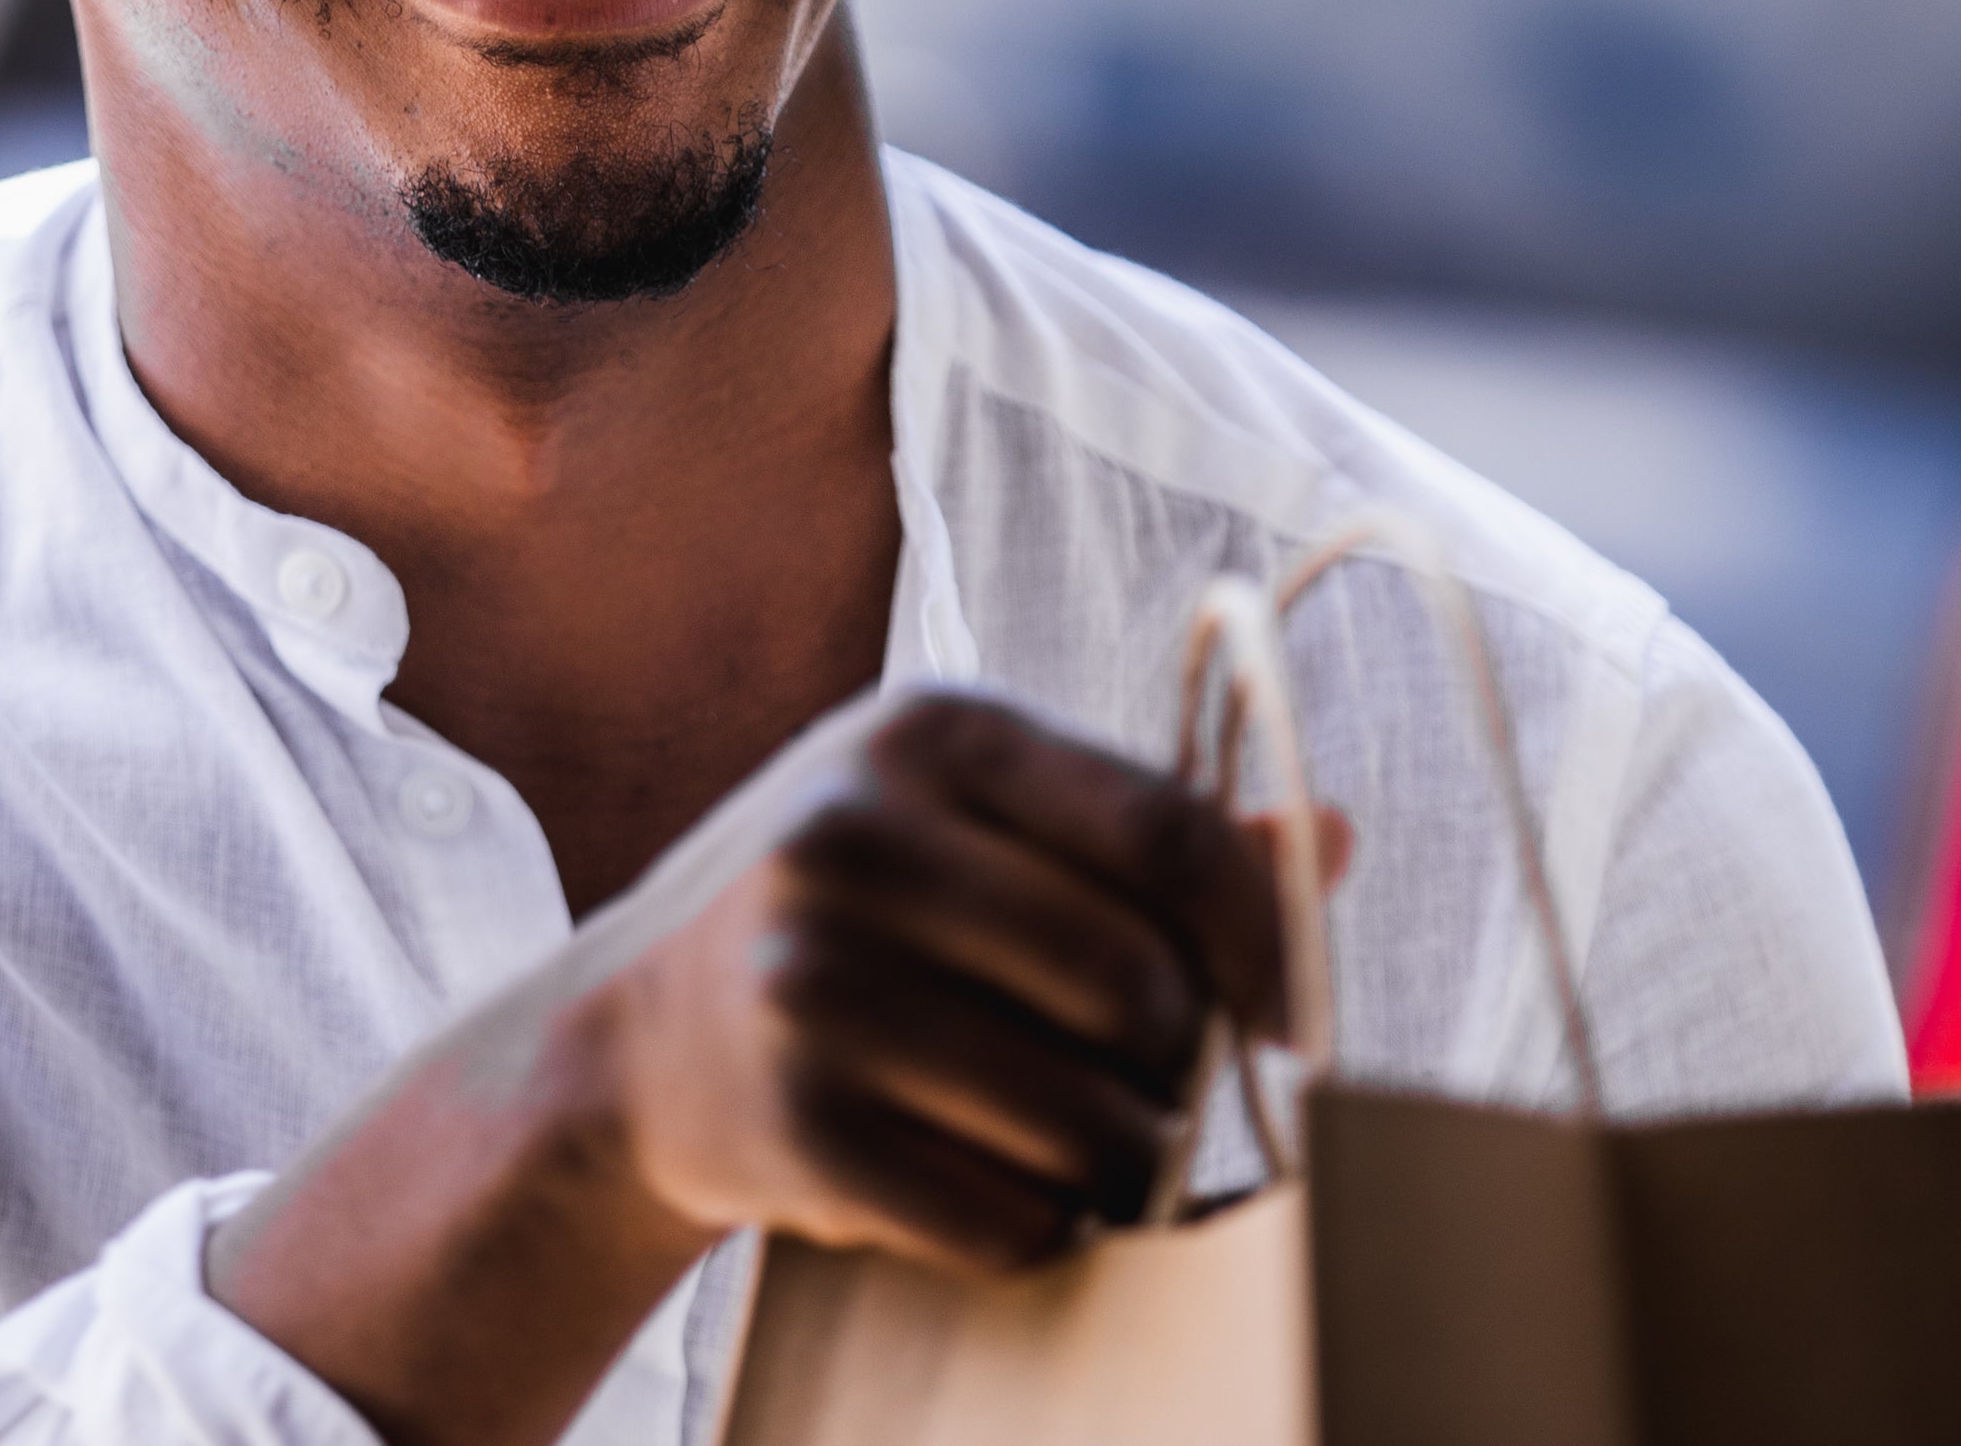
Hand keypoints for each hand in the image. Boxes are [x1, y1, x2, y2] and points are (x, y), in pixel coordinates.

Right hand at [603, 690, 1306, 1269]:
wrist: (630, 1039)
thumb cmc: (852, 911)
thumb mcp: (969, 818)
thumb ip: (1142, 828)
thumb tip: (1330, 836)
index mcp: (928, 732)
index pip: (1165, 832)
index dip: (1261, 935)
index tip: (1291, 1014)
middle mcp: (857, 840)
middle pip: (1137, 988)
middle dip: (1179, 1065)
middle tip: (1158, 1088)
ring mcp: (813, 985)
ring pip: (1086, 1120)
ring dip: (1121, 1161)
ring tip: (1083, 1141)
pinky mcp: (796, 1126)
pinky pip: (1009, 1218)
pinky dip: (1039, 1227)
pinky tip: (999, 1188)